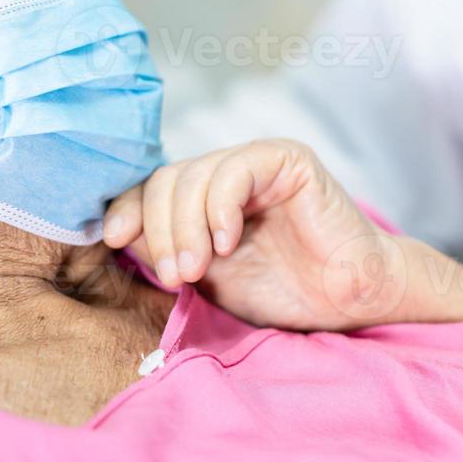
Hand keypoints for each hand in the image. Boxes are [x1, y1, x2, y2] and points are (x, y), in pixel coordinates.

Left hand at [103, 139, 419, 330]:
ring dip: (184, 227)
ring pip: (194, 175)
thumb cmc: (284, 292)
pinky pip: (236, 170)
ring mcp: (257, 162)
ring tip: (196, 270)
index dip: (128, 209)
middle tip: (174, 278)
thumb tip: (114, 235)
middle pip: (167, 181)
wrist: (349, 301)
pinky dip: (220, 207)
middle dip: (159, 230)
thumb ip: (168, 252)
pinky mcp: (288, 160)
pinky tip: (227, 244)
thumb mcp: (208, 276)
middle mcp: (228, 172)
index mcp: (205, 196)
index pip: (151, 188)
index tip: (113, 241)